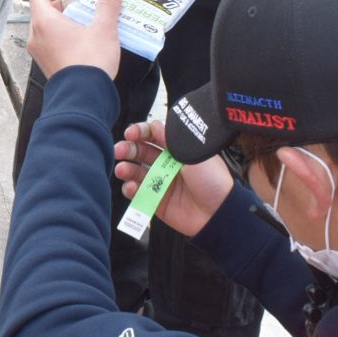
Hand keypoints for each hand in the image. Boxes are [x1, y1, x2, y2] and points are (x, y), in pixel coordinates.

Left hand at [26, 0, 123, 79]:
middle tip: (85, 6)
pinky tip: (86, 42)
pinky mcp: (47, 65)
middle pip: (44, 11)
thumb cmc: (90, 61)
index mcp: (44, 22)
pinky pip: (52, 44)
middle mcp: (36, 37)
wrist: (83, 97)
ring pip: (48, 29)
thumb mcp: (104, 29)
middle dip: (65, 5)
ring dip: (67, 22)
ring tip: (89, 24)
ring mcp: (39, 53)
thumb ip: (107, 6)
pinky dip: (65, 37)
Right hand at [114, 119, 233, 236]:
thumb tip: (155, 125)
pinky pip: (138, 193)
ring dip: (126, 168)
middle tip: (118, 150)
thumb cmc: (212, 180)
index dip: (141, 132)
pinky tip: (131, 187)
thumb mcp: (194, 153)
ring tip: (122, 170)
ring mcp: (160, 182)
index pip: (154, 135)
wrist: (218, 212)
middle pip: (141, 152)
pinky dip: (131, 189)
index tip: (131, 133)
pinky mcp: (156, 200)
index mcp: (177, 150)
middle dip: (128, 149)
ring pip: (136, 172)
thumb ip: (172, 140)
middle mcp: (167, 164)